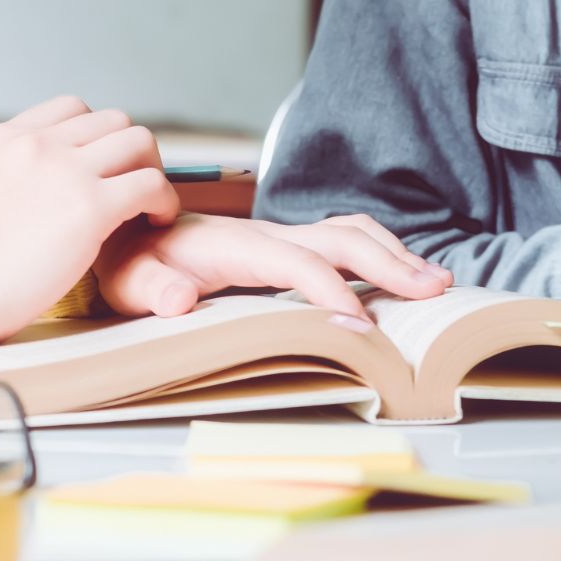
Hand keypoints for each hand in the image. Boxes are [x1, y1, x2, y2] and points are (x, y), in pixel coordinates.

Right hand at [0, 97, 178, 345]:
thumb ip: (13, 174)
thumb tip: (42, 183)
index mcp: (6, 137)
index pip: (73, 109)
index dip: (99, 137)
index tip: (103, 169)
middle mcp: (37, 143)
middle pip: (114, 121)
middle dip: (132, 153)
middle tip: (133, 189)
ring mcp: (66, 171)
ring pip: (139, 142)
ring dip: (152, 172)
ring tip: (148, 207)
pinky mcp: (91, 206)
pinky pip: (151, 185)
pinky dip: (163, 201)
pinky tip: (156, 222)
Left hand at [92, 213, 453, 328]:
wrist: (123, 233)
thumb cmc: (128, 262)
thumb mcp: (127, 280)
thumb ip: (152, 289)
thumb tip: (181, 298)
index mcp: (235, 244)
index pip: (297, 262)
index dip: (330, 291)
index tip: (361, 326)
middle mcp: (266, 235)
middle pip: (342, 238)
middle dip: (390, 264)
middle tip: (436, 291)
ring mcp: (279, 239)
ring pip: (350, 233)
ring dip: (395, 255)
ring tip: (436, 282)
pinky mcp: (284, 248)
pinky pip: (341, 243)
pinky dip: (380, 254)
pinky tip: (402, 276)